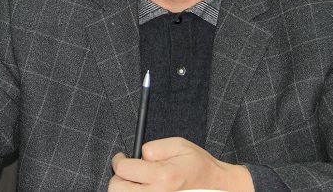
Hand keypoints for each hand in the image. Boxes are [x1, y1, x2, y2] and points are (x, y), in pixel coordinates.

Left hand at [109, 137, 253, 190]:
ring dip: (126, 187)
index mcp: (163, 176)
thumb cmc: (198, 165)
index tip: (121, 157)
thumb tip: (138, 154)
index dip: (119, 160)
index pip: (124, 169)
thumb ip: (155, 147)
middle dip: (119, 176)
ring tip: (137, 180)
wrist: (215, 185)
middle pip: (117, 188)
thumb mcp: (179, 145)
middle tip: (128, 169)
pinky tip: (144, 188)